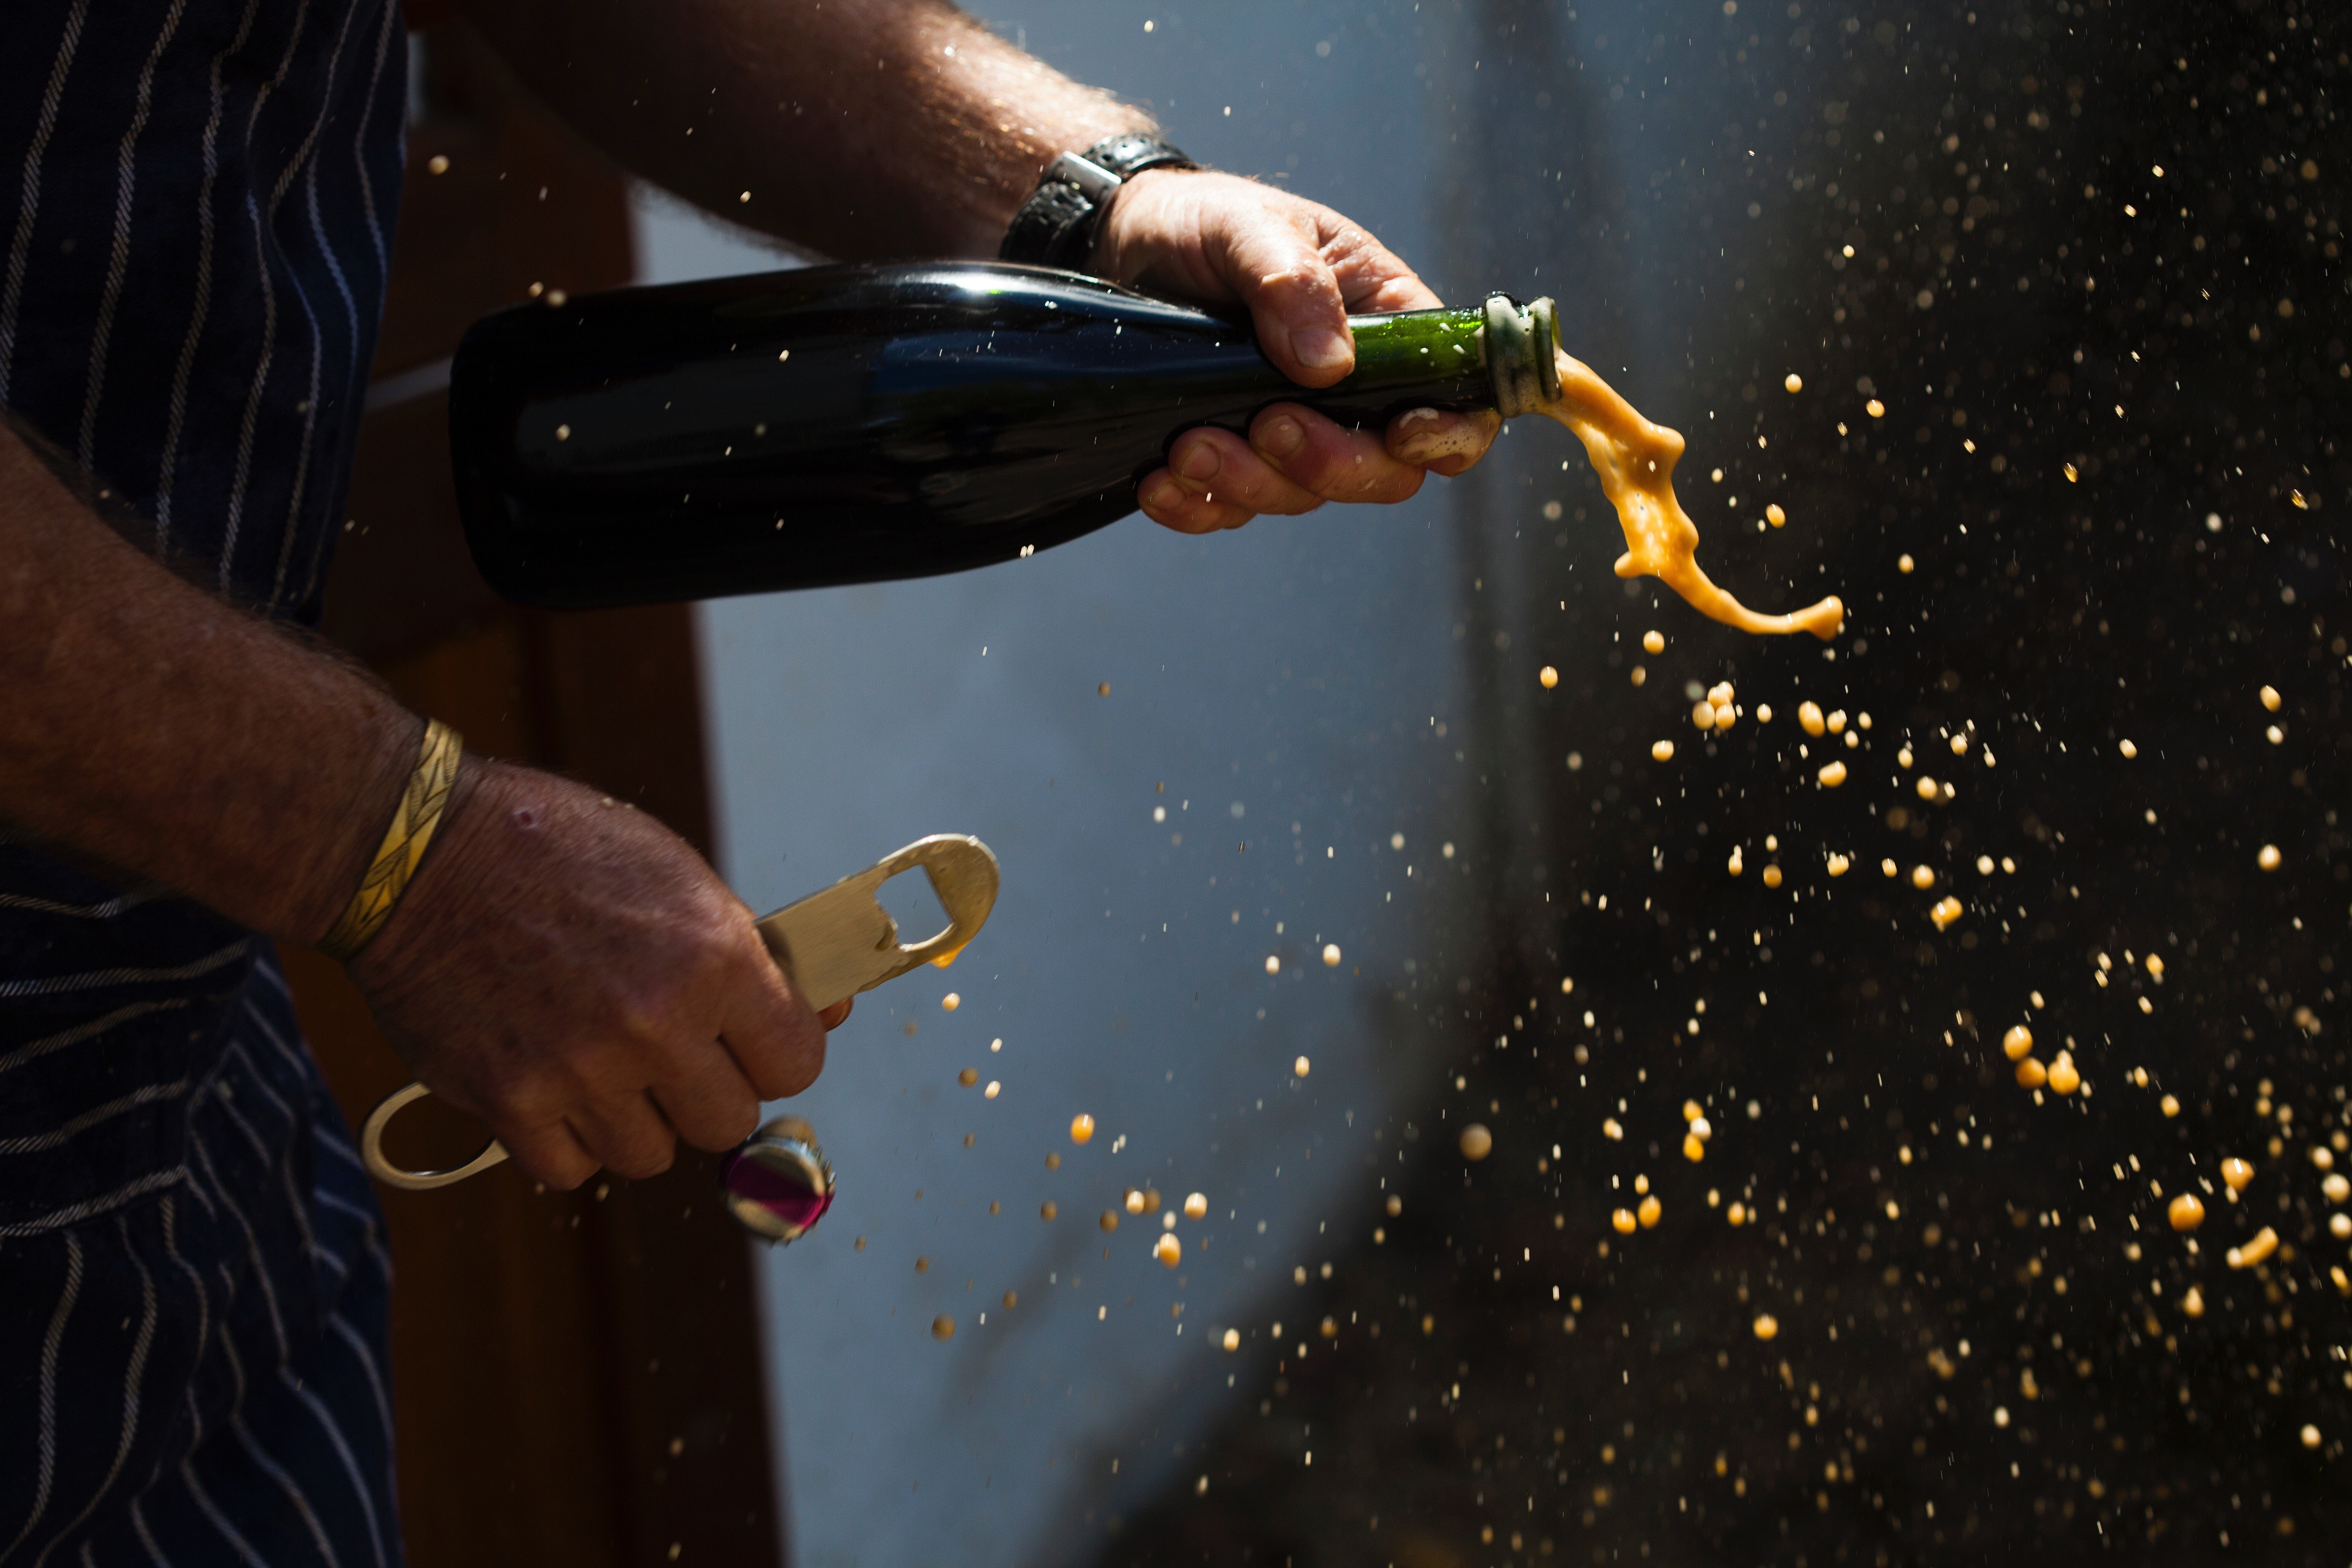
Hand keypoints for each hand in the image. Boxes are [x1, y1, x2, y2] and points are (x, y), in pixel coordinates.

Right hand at [345, 759, 846, 1188]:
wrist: (416, 852)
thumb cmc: (556, 850)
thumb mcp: (677, 877)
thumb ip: (752, 956)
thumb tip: (830, 1011)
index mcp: (712, 958)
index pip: (796, 1064)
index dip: (777, 1055)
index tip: (751, 1044)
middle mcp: (655, 1023)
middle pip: (728, 1121)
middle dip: (707, 1090)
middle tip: (671, 1051)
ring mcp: (580, 1069)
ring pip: (650, 1153)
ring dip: (636, 1118)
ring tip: (602, 1058)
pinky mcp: (508, 1100)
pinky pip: (571, 1168)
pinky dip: (567, 1139)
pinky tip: (554, 1082)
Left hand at [1091, 169, 1499, 534]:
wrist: (1127, 243)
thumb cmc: (1208, 222)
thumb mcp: (1249, 227)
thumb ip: (1292, 283)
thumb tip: (1332, 366)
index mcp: (1388, 325)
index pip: (1455, 398)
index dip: (1448, 433)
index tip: (1403, 434)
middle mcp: (1352, 391)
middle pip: (1382, 470)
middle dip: (1327, 463)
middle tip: (1266, 424)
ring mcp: (1294, 432)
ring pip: (1302, 495)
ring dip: (1248, 483)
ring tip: (1187, 446)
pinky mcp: (1233, 459)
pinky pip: (1230, 509)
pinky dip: (1197, 507)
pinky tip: (1158, 484)